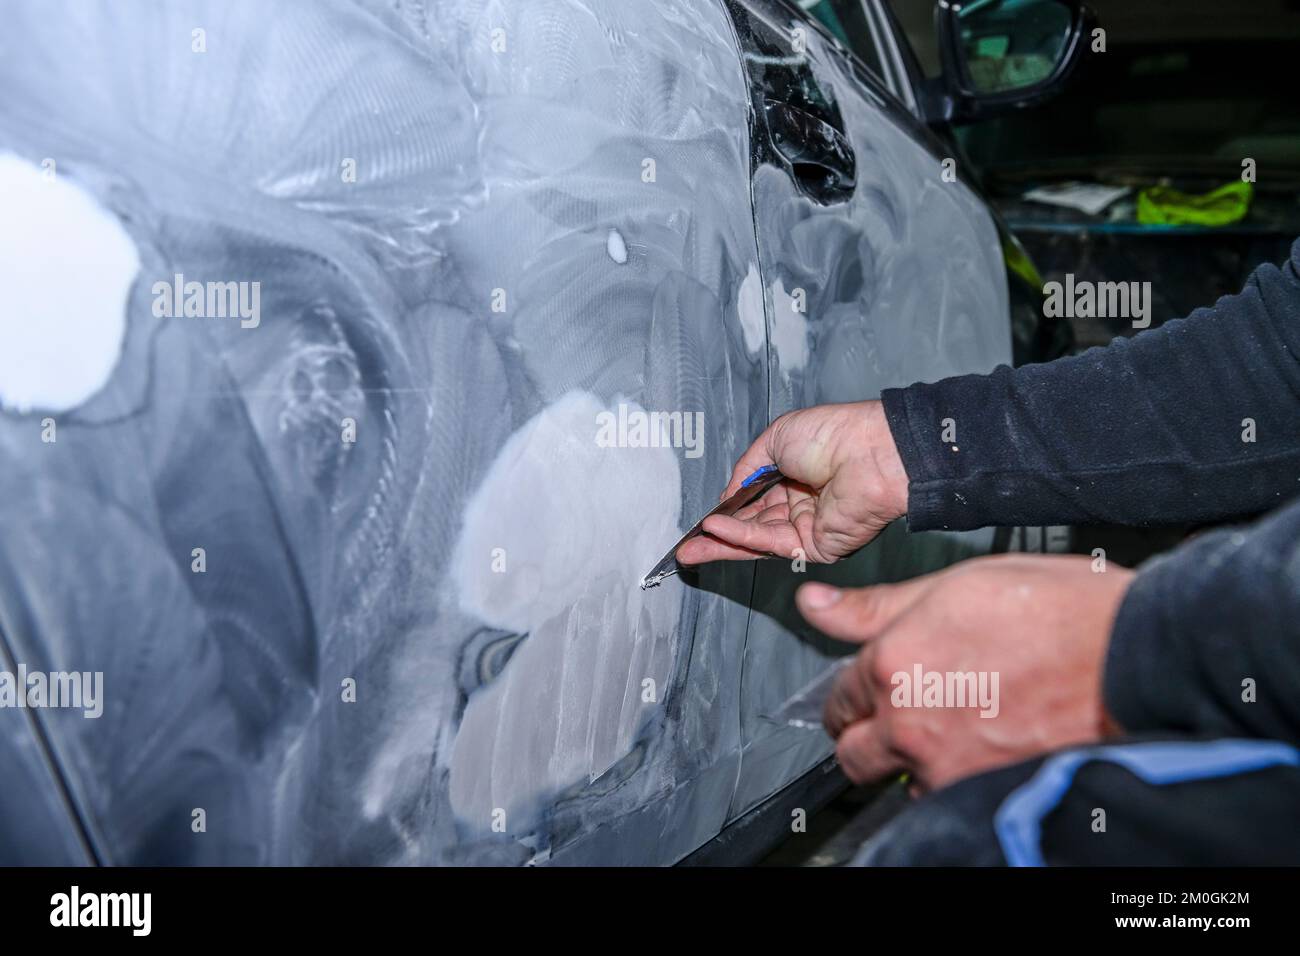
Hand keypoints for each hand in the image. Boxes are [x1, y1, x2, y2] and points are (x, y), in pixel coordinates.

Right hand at [675, 401, 908, 565]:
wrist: (869, 451)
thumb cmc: (834, 434)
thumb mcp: (776, 438)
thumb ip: (746, 469)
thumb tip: (727, 493)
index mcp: (796, 476)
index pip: (753, 501)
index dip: (727, 510)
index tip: (701, 518)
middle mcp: (802, 505)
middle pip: (751, 526)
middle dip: (716, 536)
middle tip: (687, 546)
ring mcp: (808, 527)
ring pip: (756, 540)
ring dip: (721, 543)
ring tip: (691, 547)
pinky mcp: (816, 547)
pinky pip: (771, 542)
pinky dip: (741, 537)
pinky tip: (716, 529)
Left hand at [803, 554, 1134, 792]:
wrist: (1136, 658)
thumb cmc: (1058, 613)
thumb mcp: (955, 585)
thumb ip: (875, 605)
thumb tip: (815, 602)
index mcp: (894, 665)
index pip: (838, 696)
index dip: (853, 690)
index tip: (866, 687)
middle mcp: (910, 724)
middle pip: (853, 752)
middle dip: (864, 735)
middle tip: (891, 715)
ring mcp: (948, 766)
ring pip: (898, 779)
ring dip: (909, 760)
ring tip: (949, 725)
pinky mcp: (984, 792)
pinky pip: (943, 797)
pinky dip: (950, 778)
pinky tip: (980, 745)